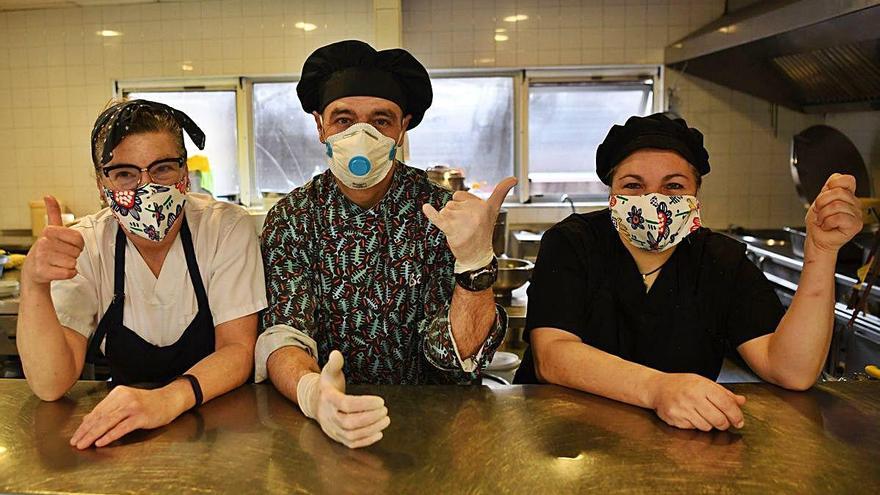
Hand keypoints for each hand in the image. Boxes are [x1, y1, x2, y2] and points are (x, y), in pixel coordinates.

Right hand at [21, 196, 83, 286]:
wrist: (33, 268)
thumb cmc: (46, 248)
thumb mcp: (50, 229)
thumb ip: (53, 212)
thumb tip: (48, 196)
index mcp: (49, 231)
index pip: (79, 239)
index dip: (78, 245)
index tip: (67, 245)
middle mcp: (44, 242)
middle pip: (77, 252)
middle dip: (72, 255)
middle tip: (60, 254)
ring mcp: (42, 257)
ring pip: (73, 263)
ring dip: (69, 265)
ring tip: (57, 262)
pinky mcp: (43, 271)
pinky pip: (69, 273)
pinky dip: (68, 274)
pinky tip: (57, 270)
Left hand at [70, 384, 186, 448]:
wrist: (170, 400)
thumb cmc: (148, 403)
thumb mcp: (126, 402)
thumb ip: (108, 410)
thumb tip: (88, 419)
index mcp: (118, 394)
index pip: (97, 411)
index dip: (84, 425)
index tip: (76, 435)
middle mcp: (124, 398)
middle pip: (100, 417)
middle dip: (86, 431)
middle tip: (76, 442)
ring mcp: (133, 407)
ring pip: (108, 422)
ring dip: (94, 435)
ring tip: (84, 444)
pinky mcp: (141, 416)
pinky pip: (122, 427)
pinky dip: (110, 435)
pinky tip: (101, 442)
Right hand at [298, 350, 389, 448]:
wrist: (314, 402)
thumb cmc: (327, 386)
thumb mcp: (328, 372)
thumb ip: (334, 364)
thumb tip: (336, 354)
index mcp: (328, 399)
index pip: (346, 404)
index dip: (364, 404)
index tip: (381, 400)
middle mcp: (329, 416)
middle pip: (349, 422)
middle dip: (370, 418)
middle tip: (385, 410)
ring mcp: (332, 429)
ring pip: (351, 435)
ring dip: (371, 429)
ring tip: (385, 420)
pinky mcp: (337, 437)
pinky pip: (351, 443)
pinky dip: (366, 441)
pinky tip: (379, 433)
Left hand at [422, 177, 516, 272]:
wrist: (478, 256)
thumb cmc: (483, 231)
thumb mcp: (493, 210)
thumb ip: (501, 192)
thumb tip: (513, 179)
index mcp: (483, 205)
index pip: (459, 196)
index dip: (459, 206)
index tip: (470, 219)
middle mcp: (474, 211)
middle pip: (450, 204)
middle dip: (453, 215)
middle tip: (465, 227)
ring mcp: (463, 220)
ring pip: (444, 211)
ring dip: (448, 221)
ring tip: (459, 231)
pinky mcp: (452, 228)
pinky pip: (437, 218)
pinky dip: (431, 213)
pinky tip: (426, 208)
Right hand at [647, 373, 746, 430]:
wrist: (656, 388)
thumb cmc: (681, 384)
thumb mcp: (703, 382)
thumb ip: (723, 393)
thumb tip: (741, 401)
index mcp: (702, 386)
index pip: (726, 404)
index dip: (736, 415)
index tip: (739, 421)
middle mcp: (692, 397)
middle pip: (719, 420)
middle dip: (724, 423)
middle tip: (723, 421)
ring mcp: (683, 409)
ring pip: (707, 427)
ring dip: (709, 424)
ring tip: (703, 414)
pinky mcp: (676, 419)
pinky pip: (694, 428)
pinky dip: (696, 425)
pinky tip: (691, 415)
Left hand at [805, 173, 862, 253]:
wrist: (816, 239)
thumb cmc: (818, 223)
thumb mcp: (819, 202)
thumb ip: (827, 189)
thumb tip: (835, 178)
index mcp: (847, 196)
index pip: (847, 179)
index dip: (834, 183)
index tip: (824, 193)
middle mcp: (854, 204)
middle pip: (839, 192)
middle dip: (822, 202)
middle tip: (820, 212)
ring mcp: (857, 214)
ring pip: (837, 205)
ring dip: (823, 215)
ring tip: (823, 220)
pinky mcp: (856, 225)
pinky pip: (839, 217)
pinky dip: (827, 222)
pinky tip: (828, 226)